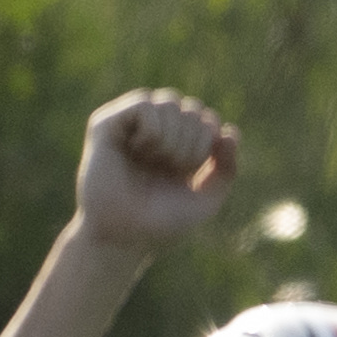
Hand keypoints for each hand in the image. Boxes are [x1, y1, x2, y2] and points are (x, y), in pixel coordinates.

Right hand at [72, 91, 243, 255]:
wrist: (124, 236)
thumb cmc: (162, 222)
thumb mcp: (206, 198)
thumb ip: (226, 169)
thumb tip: (230, 130)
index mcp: (178, 145)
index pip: (207, 118)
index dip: (209, 141)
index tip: (191, 171)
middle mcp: (154, 131)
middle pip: (192, 107)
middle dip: (193, 141)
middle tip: (173, 168)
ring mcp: (130, 125)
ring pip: (169, 101)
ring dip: (174, 137)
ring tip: (156, 161)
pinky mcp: (106, 124)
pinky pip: (144, 104)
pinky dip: (153, 130)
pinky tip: (140, 150)